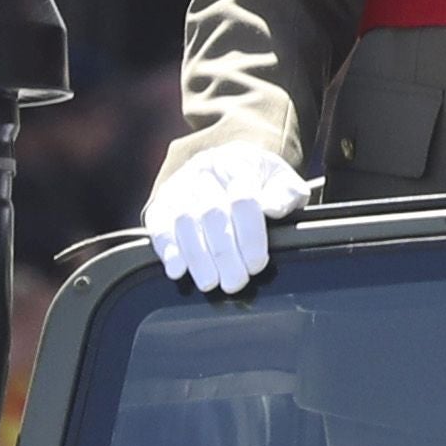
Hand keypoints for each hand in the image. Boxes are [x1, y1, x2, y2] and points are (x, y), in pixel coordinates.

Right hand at [143, 138, 312, 294]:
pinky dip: (167, 249)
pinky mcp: (161, 204)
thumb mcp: (283, 181)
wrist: (228, 167)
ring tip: (210, 283)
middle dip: (224, 253)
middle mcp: (206, 171)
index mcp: (239, 163)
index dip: (250, 236)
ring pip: (184, 221)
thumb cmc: (260, 182)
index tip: (256, 263)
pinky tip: (177, 270)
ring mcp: (180, 186)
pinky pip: (159, 226)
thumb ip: (286, 194)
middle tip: (235, 282)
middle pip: (212, 213)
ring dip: (197, 257)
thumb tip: (273, 209)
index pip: (243, 199)